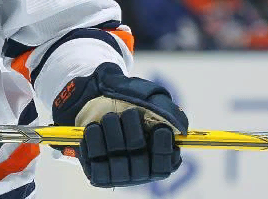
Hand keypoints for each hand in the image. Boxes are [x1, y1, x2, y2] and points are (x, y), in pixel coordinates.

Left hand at [52, 62, 187, 187]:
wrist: (87, 97)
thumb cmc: (121, 97)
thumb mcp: (144, 94)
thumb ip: (165, 107)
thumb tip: (181, 127)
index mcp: (157, 154)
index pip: (166, 162)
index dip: (164, 146)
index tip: (160, 128)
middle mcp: (140, 169)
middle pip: (140, 157)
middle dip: (134, 131)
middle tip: (128, 113)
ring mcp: (119, 173)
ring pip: (118, 162)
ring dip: (113, 133)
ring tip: (109, 117)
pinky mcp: (98, 174)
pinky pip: (97, 166)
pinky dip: (94, 143)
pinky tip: (93, 128)